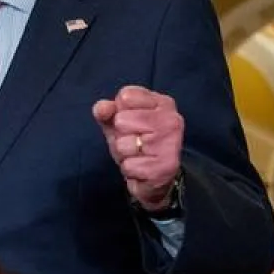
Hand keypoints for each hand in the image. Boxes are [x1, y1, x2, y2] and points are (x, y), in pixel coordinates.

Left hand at [93, 86, 183, 211]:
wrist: (155, 177)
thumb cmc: (136, 142)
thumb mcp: (117, 122)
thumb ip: (106, 110)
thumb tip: (102, 108)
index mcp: (162, 103)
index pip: (126, 96)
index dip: (118, 111)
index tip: (130, 121)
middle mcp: (171, 120)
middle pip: (121, 120)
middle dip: (119, 135)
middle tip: (133, 142)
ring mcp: (170, 143)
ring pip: (123, 144)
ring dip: (123, 154)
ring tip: (137, 155)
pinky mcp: (166, 167)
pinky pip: (129, 166)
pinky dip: (129, 169)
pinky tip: (142, 168)